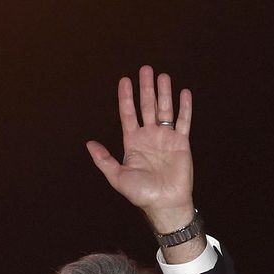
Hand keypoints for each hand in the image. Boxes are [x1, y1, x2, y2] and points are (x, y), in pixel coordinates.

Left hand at [87, 66, 195, 232]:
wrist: (166, 204)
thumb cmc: (142, 194)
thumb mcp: (117, 176)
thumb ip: (104, 160)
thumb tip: (89, 143)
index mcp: (133, 142)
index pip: (128, 114)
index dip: (126, 97)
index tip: (125, 81)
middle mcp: (149, 137)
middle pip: (147, 106)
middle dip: (146, 88)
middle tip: (145, 69)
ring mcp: (166, 138)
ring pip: (165, 109)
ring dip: (164, 93)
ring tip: (163, 76)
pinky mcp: (181, 143)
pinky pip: (183, 121)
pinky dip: (184, 107)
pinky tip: (183, 93)